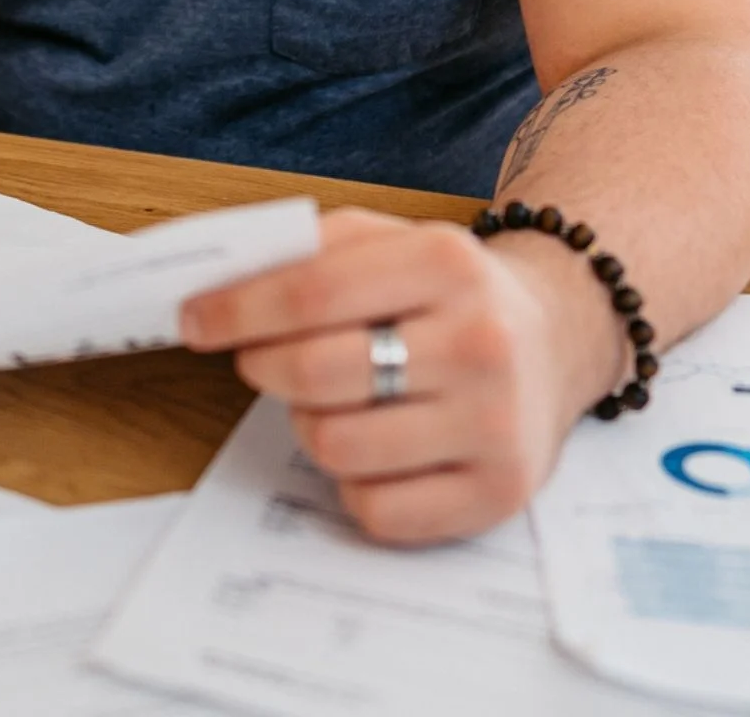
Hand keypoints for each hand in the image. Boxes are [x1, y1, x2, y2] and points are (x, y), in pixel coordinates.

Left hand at [178, 207, 623, 544]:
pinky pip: (376, 509)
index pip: (310, 292)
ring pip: (336, 447)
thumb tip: (217, 283)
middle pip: (316, 373)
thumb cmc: (448, 293)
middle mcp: (480, 342)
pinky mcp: (497, 493)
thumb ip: (309, 249)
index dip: (235, 311)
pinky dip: (354, 485)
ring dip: (310, 426)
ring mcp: (494, 424)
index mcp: (447, 262)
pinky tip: (375, 449)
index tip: (191, 321)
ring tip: (334, 403)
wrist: (558, 338)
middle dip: (264, 368)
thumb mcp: (393, 240)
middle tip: (260, 362)